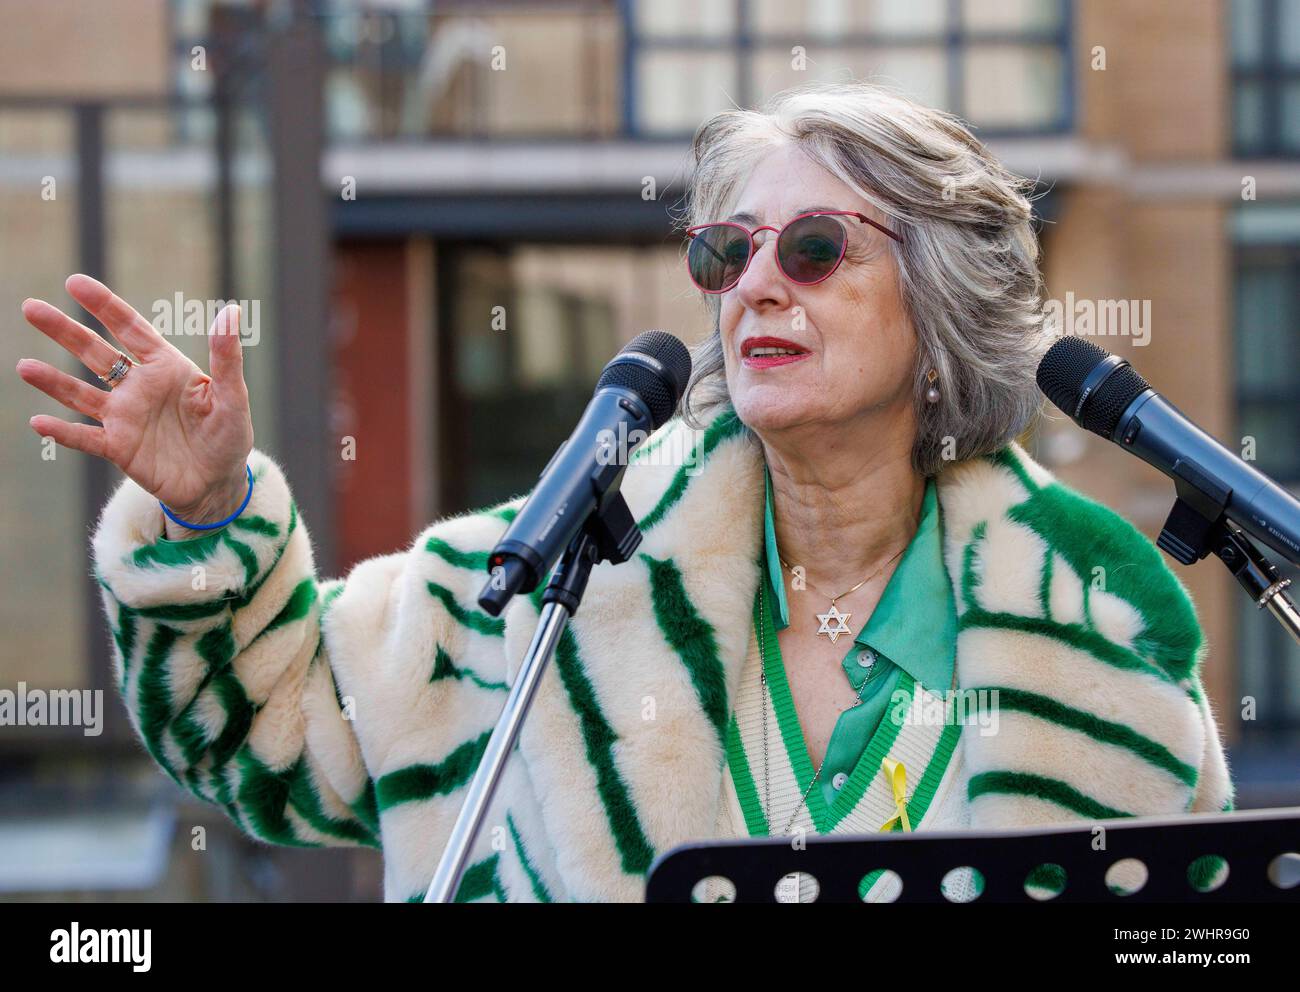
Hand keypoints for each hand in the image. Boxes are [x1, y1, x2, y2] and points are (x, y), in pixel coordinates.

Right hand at [17, 274, 254, 524]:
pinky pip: (85, 438)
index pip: (131, 329)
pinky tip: (39, 423)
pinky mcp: (118, 448)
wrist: (218, 483)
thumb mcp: (232, 396)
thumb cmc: (228, 435)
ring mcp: (124, 417)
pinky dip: (64, 432)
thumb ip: (227, 357)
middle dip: (65, 331)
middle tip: (31, 307)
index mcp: (165, 367)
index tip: (75, 282)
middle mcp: (138, 387)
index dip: (104, 306)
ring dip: (53, 381)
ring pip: (81, 394)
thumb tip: (231, 311)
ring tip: (24, 367)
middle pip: (95, 353)